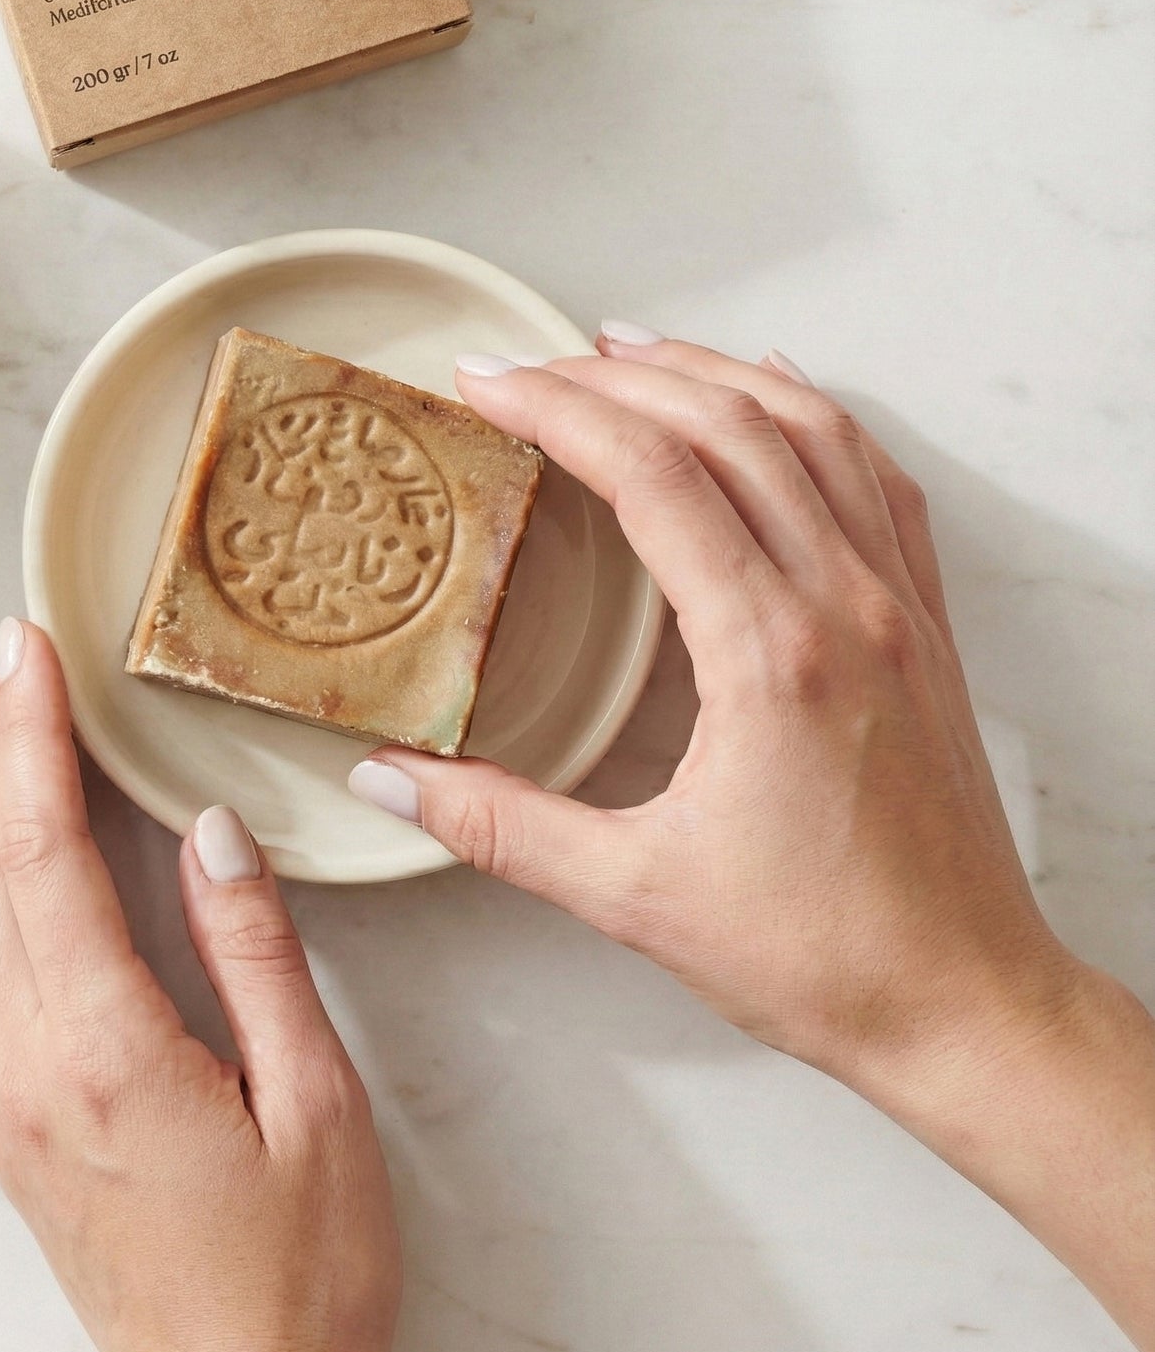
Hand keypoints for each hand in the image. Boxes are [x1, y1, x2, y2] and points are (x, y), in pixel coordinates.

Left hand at [0, 619, 399, 1351]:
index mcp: (103, 1053)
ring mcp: (8, 1100)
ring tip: (7, 727)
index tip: (29, 653)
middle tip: (14, 657)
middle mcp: (29, 1068)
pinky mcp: (13, 1123)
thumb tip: (210, 831)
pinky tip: (0, 849)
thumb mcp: (316, 1106)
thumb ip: (253, 957)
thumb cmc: (299, 1279)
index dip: (26, 739)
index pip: (40, 853)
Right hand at [347, 329, 1154, 1351]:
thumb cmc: (820, 956)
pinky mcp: (925, 624)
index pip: (652, 474)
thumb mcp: (632, 893)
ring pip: (809, 430)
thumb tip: (385, 779)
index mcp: (769, 653)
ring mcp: (896, 605)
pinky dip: (810, 413)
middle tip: (527, 364)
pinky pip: (873, 476)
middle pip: (725, 425)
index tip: (486, 382)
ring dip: (711, 371)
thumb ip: (498, 825)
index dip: (557, 409)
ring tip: (627, 347)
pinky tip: (770, 394)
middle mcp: (844, 603)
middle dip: (614, 375)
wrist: (966, 1005)